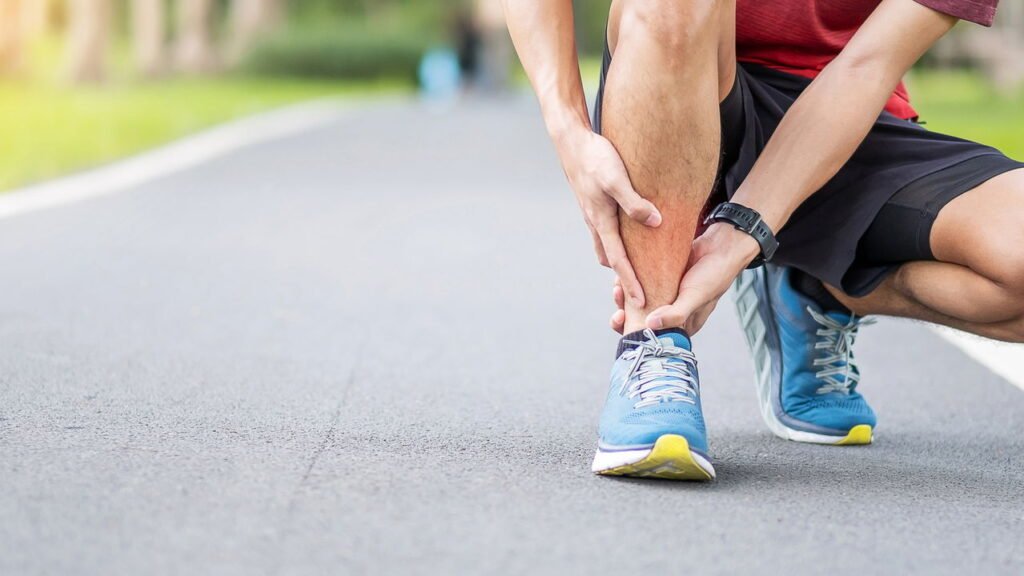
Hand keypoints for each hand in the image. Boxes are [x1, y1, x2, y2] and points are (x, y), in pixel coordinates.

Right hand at [557, 128, 661, 308]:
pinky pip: (606, 232)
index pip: (619, 260)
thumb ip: (634, 202)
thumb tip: (655, 222)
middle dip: (624, 278)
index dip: (630, 282)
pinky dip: (617, 243)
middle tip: (640, 293)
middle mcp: (596, 223)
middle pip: (611, 259)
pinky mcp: (595, 205)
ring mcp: (594, 215)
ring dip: (620, 261)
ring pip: (607, 247)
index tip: (640, 302)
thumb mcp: (616, 178)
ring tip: (638, 270)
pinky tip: (630, 237)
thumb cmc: (595, 158)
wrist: (572, 142)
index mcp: (601, 221)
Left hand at [610, 223, 760, 334]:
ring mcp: (666, 293)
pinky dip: (631, 279)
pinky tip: (621, 275)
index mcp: (683, 324)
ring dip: (625, 297)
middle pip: (643, 320)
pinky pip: (641, 281)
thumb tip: (650, 325)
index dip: (636, 333)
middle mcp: (673, 311)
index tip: (622, 323)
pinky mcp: (661, 276)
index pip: (656, 337)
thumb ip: (675, 314)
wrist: (722, 243)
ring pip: (639, 300)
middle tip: (617, 311)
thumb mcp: (695, 297)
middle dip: (626, 316)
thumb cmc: (714, 274)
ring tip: (618, 289)